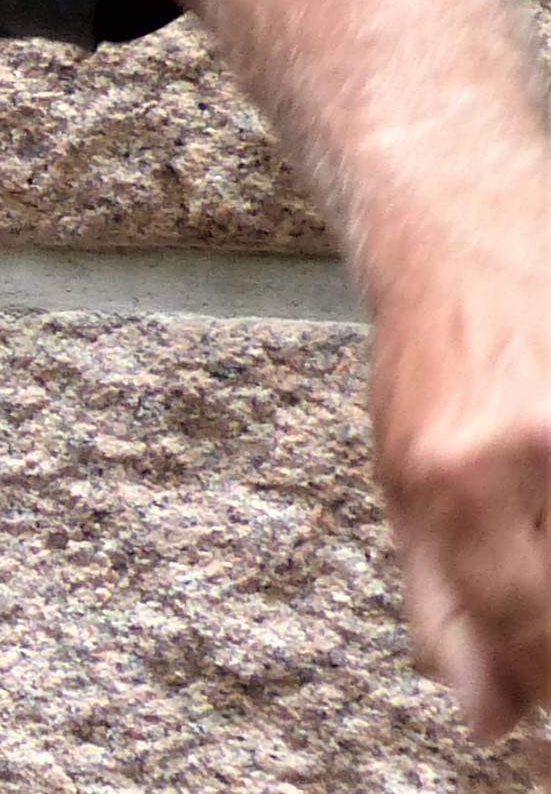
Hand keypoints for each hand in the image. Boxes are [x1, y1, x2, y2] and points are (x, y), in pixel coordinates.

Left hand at [372, 237, 550, 780]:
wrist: (456, 224)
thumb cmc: (430, 357)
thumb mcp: (403, 477)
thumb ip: (441, 603)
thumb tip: (487, 717)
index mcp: (449, 475)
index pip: (524, 631)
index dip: (548, 688)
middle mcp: (526, 444)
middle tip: (549, 642)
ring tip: (545, 567)